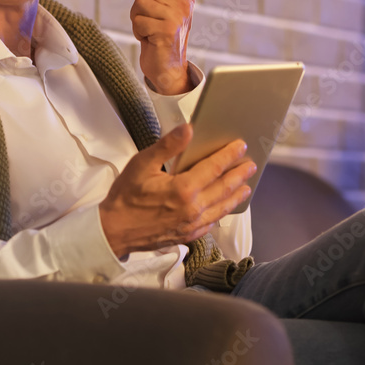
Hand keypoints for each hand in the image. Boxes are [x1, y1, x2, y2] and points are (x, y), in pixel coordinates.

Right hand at [98, 124, 255, 258]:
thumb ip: (167, 146)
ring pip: (222, 207)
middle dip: (239, 174)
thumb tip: (188, 129)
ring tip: (246, 186)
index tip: (240, 145)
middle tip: (250, 165)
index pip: (214, 167)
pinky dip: (222, 213)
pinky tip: (224, 208)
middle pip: (224, 188)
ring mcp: (192, 224)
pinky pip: (212, 223)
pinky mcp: (188, 235)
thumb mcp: (142, 164)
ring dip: (236, 195)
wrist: (114, 231)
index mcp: (183, 189)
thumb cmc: (125, 197)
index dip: (229, 155)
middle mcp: (193, 208)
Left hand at [130, 0, 193, 94]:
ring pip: (139, 4)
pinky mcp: (165, 31)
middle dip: (139, 4)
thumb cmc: (162, 35)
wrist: (168, 67)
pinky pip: (138, 21)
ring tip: (149, 29)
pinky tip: (149, 38)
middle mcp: (184, 5)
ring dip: (137, 18)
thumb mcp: (168, 10)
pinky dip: (138, 31)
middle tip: (149, 18)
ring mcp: (176, 18)